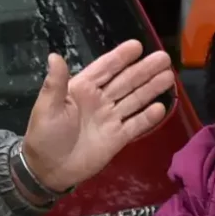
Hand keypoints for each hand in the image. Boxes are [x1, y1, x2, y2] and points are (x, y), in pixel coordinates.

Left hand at [20, 39, 175, 192]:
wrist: (49, 169)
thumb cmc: (45, 135)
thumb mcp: (47, 108)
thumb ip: (55, 83)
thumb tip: (54, 55)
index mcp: (82, 88)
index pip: (105, 68)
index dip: (120, 57)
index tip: (137, 46)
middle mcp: (100, 100)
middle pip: (126, 81)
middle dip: (145, 69)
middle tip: (164, 58)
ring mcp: (110, 118)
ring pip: (135, 99)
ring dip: (151, 88)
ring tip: (169, 76)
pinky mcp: (118, 138)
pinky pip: (136, 124)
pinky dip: (148, 117)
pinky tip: (161, 107)